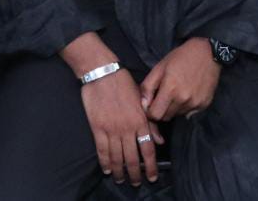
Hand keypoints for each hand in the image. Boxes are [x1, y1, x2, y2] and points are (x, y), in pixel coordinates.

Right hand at [80, 69, 163, 185]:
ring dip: (120, 171)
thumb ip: (151, 123)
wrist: (103, 73)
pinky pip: (102, 150)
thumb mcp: (143, 100)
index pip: (148, 149)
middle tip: (136, 183)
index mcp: (141, 120)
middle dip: (135, 173)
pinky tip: (107, 170)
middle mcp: (128, 128)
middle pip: (132, 157)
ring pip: (117, 157)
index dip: (150, 165)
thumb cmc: (125, 84)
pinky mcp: (98, 128)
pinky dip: (105, 162)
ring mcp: (112, 129)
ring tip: (122, 180)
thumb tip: (160, 141)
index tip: (152, 176)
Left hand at [140, 38, 220, 121]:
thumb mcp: (160, 67)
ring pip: (177, 115)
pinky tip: (189, 93)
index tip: (153, 103)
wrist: (209, 52)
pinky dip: (187, 106)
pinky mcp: (204, 104)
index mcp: (170, 89)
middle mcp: (183, 99)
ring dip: (175, 108)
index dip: (151, 111)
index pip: (154, 115)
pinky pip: (190, 113)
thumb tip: (144, 105)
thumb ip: (147, 87)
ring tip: (179, 92)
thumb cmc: (182, 57)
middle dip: (162, 110)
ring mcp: (195, 103)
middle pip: (166, 117)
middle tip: (166, 95)